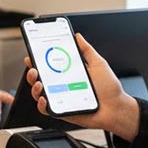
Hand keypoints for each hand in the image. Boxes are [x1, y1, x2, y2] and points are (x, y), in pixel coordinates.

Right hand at [25, 33, 139, 140]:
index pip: (49, 65)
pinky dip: (41, 104)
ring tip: (39, 82)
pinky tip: (44, 98)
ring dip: (34, 87)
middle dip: (31, 72)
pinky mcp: (62, 111)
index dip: (38, 59)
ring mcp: (60, 98)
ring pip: (39, 93)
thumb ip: (86, 50)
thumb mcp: (98, 64)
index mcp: (69, 73)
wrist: (116, 108)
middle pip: (39, 78)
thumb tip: (77, 36)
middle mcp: (62, 85)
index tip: (32, 52)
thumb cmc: (109, 88)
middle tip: (34, 68)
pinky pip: (46, 109)